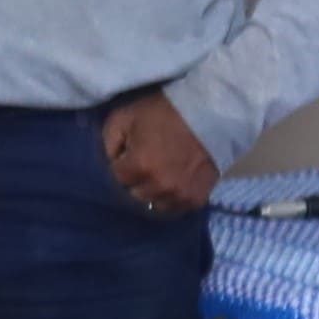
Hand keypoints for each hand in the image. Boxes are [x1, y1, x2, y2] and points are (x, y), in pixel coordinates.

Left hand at [100, 85, 217, 213]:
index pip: (117, 178)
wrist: (210, 113)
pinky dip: (171, 196)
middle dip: (135, 180)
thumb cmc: (164, 112)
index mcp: (140, 166)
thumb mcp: (125, 115)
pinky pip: (174, 207)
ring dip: (152, 191)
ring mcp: (179, 194)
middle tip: (145, 163)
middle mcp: (159, 185)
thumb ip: (108, 141)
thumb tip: (110, 161)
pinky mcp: (196, 199)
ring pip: (153, 202)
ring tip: (160, 173)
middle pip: (134, 193)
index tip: (128, 155)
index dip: (121, 165)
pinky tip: (173, 181)